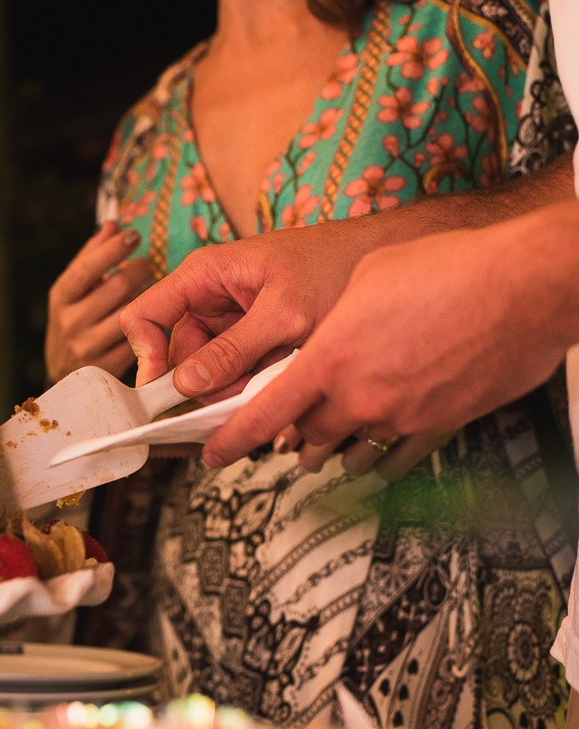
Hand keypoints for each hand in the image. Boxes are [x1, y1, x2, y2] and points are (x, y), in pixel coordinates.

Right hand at [45, 221, 152, 384]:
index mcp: (61, 296)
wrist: (63, 369)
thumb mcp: (74, 287)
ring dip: (145, 296)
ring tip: (150, 288)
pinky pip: (136, 340)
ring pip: (130, 313)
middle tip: (147, 265)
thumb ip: (92, 255)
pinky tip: (152, 315)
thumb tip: (112, 223)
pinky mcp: (106, 367)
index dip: (113, 249)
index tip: (133, 235)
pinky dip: (147, 324)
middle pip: (117, 288)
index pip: (88, 268)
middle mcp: (70, 321)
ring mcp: (87, 346)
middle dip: (140, 270)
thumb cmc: (75, 317)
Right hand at [120, 220, 373, 393]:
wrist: (386, 258)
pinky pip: (236, 370)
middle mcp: (209, 296)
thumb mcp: (285, 313)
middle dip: (203, 382)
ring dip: (233, 386)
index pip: (143, 316)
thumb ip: (234, 350)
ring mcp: (231, 318)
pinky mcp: (253, 337)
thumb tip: (186, 383)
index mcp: (203, 275)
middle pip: (178, 354)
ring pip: (208, 369)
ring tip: (274, 378)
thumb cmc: (337, 266)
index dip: (146, 355)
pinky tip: (282, 375)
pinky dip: (254, 382)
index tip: (168, 390)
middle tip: (240, 395)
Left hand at [202, 200, 578, 467]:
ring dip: (333, 450)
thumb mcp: (363, 282)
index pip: (263, 415)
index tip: (211, 455)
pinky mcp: (440, 425)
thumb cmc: (442, 269)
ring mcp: (401, 417)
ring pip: (350, 452)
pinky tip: (374, 453)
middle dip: (290, 438)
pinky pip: (398, 458)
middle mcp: (359, 397)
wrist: (518, 285)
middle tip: (282, 437)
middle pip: (306, 435)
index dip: (231, 440)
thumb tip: (323, 343)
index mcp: (328, 360)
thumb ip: (332, 324)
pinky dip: (380, 459)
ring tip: (325, 446)